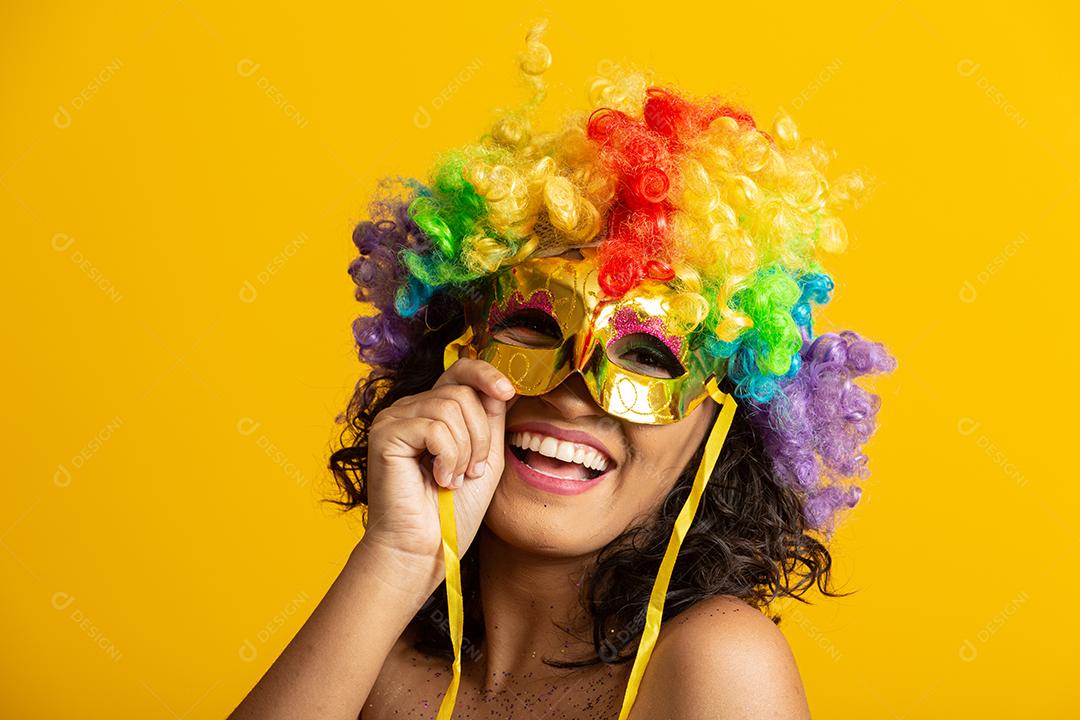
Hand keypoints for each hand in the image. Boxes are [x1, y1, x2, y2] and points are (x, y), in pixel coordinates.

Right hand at [362, 357, 516, 576]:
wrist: (425, 547)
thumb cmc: (454, 510)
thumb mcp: (485, 456)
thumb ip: (491, 419)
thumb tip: (503, 385)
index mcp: (432, 410)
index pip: (460, 371)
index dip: (487, 374)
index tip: (509, 392)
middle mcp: (410, 408)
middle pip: (462, 392)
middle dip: (480, 435)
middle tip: (472, 471)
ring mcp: (394, 419)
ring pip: (450, 408)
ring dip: (464, 451)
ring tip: (454, 479)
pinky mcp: (385, 434)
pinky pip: (435, 428)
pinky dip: (448, 458)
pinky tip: (440, 480)